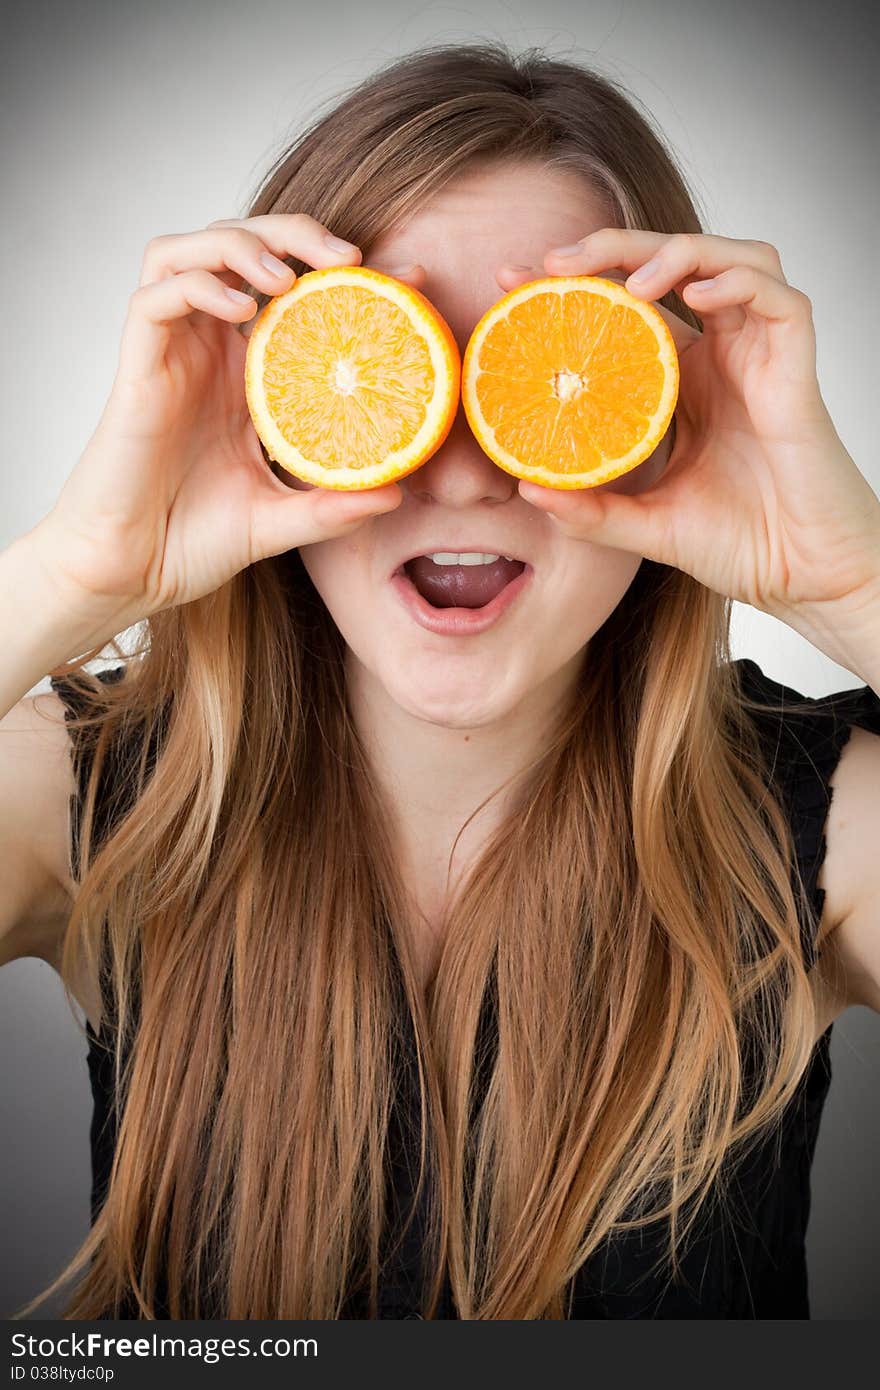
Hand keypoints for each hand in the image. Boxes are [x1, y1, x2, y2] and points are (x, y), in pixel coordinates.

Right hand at [33, 213, 401, 642]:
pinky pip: (155, 298)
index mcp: (246, 373)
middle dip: (294, 232)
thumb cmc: (193, 542)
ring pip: (188, 250)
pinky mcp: (137, 367)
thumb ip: (332, 507)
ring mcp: (170, 353)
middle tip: (349, 256)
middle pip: (241, 246)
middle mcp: (208, 350)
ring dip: (239, 243)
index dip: (347, 273)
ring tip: (286, 275)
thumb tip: (398, 495)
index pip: (296, 293)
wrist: (132, 575)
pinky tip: (241, 309)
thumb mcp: (280, 521)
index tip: (408, 278)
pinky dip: (199, 286)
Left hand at [507, 229, 879, 630]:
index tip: (512, 282)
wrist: (802, 576)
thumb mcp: (646, 526)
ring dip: (677, 251)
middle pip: (671, 263)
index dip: (575, 282)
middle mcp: (723, 353)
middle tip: (552, 263)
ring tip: (628, 282)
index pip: (626, 304)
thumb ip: (591, 510)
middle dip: (611, 247)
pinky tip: (693, 297)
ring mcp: (761, 353)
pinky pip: (778, 298)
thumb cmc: (742, 545)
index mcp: (683, 378)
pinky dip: (737, 281)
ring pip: (730, 257)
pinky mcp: (796, 365)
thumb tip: (524, 488)